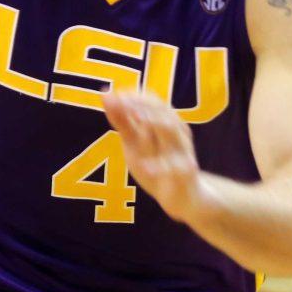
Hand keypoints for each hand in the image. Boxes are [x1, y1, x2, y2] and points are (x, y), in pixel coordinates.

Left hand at [102, 89, 201, 221]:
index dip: (134, 96)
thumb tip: (105, 95)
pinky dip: (160, 167)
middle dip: (143, 105)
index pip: (153, 101)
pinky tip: (145, 167)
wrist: (184, 197)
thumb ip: (122, 121)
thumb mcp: (136, 143)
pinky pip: (176, 169)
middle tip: (122, 102)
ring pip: (173, 133)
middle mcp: (177, 134)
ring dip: (157, 123)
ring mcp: (182, 153)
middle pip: (163, 111)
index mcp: (166, 123)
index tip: (114, 94)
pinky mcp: (185, 176)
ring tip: (139, 121)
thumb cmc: (159, 164)